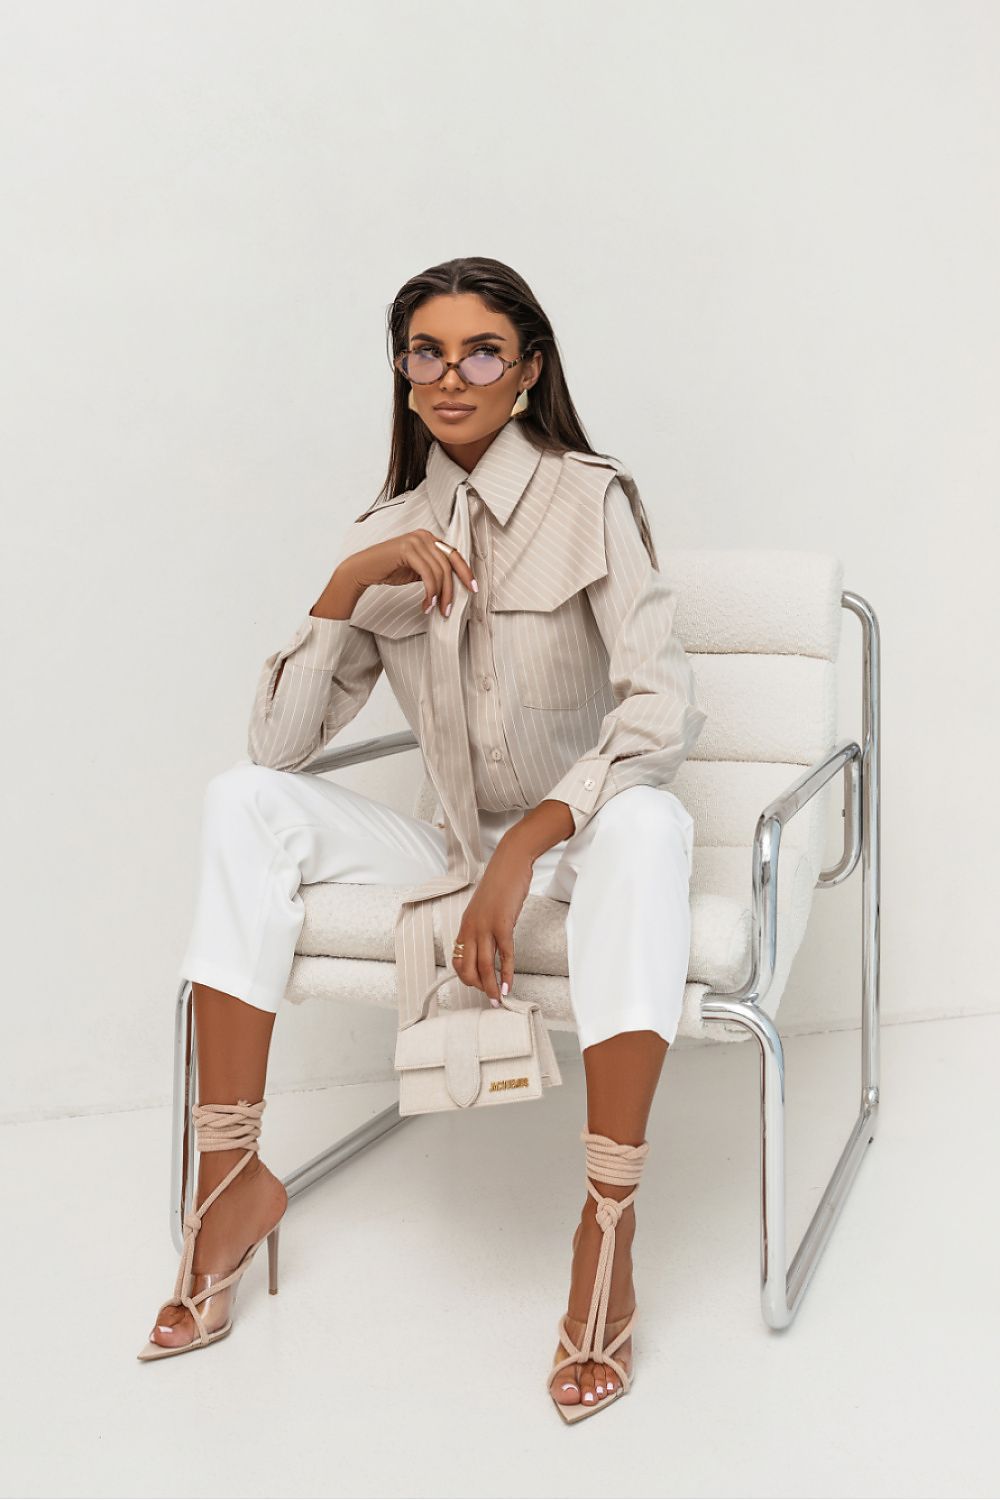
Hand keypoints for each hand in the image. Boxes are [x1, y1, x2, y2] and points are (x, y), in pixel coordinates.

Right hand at [342, 530, 476, 619]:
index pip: (454, 555)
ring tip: (434, 609)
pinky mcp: (407, 549)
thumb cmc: (389, 569)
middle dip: (451, 590)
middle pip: (448, 565)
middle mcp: (424, 536)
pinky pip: (427, 574)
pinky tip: (427, 604)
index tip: (473, 589)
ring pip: (439, 571)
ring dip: (439, 595)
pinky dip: (430, 592)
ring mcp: (416, 540)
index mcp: (429, 538)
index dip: (466, 572)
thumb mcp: (417, 570)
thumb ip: (434, 572)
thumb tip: (452, 586)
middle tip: (448, 609)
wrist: (363, 569)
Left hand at [451, 839, 533, 1005]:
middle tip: (490, 997)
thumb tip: (491, 946)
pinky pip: (504, 954)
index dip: (466, 977)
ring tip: (498, 999)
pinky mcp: (503, 923)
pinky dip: (506, 972)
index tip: (479, 986)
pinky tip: (508, 984)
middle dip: (478, 986)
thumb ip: (484, 927)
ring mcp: (485, 926)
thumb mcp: (485, 909)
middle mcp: (471, 927)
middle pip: (468, 966)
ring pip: (484, 964)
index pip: (457, 959)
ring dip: (490, 986)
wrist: (510, 862)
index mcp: (465, 924)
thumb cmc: (501, 884)